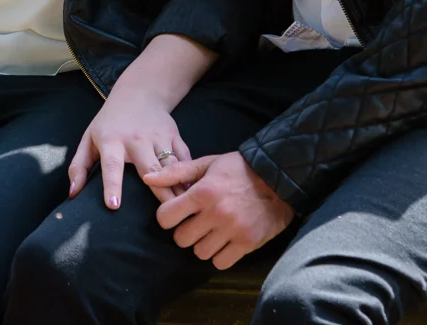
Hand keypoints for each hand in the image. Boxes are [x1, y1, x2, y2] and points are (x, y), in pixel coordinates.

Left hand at [68, 86, 191, 207]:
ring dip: (178, 187)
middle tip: (164, 218)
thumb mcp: (89, 139)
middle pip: (149, 169)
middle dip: (158, 192)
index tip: (113, 205)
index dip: (112, 185)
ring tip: (184, 209)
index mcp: (112, 141)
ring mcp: (158, 137)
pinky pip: (185, 158)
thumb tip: (72, 194)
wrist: (138, 92)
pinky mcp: (174, 135)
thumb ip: (78, 166)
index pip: (111, 165)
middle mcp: (136, 139)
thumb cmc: (110, 122)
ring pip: (171, 166)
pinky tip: (195, 192)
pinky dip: (190, 174)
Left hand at [144, 151, 293, 269]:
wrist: (278, 177)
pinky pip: (221, 262)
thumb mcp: (207, 163)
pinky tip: (224, 242)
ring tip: (212, 231)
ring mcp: (232, 230)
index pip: (166, 218)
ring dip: (202, 244)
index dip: (167, 217)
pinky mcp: (247, 243)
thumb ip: (176, 172)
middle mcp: (215, 213)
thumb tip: (148, 179)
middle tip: (195, 223)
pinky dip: (220, 255)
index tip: (176, 214)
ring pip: (200, 253)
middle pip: (181, 239)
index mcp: (202, 192)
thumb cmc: (238, 169)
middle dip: (184, 232)